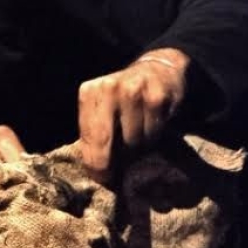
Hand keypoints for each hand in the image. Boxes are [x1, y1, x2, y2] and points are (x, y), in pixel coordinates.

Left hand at [78, 48, 188, 181]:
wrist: (159, 70)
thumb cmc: (123, 99)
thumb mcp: (102, 107)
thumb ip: (94, 131)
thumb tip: (93, 170)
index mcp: (90, 92)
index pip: (88, 135)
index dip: (93, 162)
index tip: (98, 178)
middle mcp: (110, 87)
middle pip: (105, 139)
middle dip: (108, 163)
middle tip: (112, 177)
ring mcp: (135, 90)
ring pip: (132, 140)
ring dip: (134, 149)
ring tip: (134, 142)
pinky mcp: (158, 97)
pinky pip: (153, 133)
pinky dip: (151, 138)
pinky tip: (149, 129)